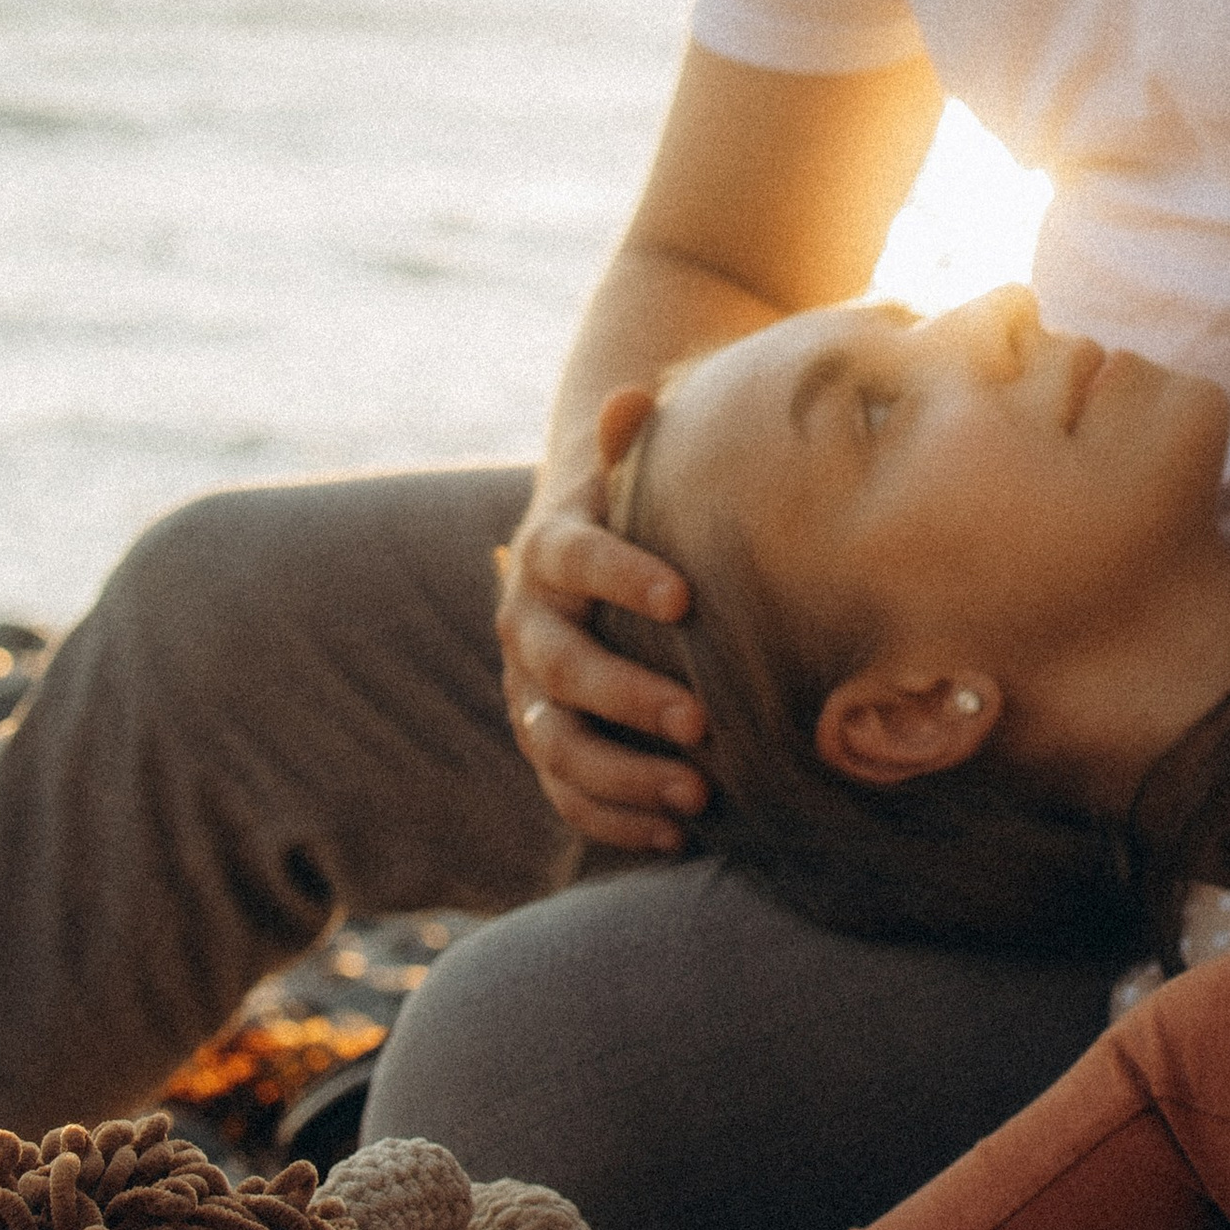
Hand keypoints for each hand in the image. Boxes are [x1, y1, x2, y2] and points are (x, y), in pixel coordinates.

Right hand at [496, 458, 708, 851]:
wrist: (586, 552)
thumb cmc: (633, 507)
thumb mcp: (632, 469)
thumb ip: (631, 440)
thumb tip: (632, 396)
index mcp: (550, 548)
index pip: (574, 559)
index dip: (621, 575)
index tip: (686, 596)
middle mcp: (529, 623)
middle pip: (562, 667)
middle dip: (628, 697)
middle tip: (701, 721)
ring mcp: (531, 690)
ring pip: (557, 743)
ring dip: (622, 774)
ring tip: (697, 795)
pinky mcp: (548, 739)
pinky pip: (565, 791)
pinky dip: (613, 816)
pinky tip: (677, 833)